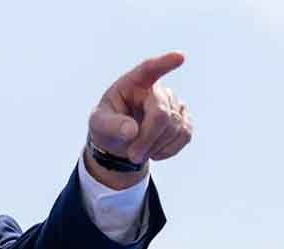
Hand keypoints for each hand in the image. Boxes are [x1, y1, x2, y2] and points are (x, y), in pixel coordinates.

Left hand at [88, 52, 193, 166]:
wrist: (119, 141)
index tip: (179, 57)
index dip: (164, 64)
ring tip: (137, 152)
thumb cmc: (107, 125)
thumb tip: (132, 131)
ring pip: (175, 127)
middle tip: (132, 156)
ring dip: (155, 147)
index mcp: (133, 82)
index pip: (150, 69)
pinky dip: (168, 150)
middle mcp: (157, 89)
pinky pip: (185, 135)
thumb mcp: (99, 124)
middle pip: (161, 114)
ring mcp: (173, 103)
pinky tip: (153, 151)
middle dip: (147, 139)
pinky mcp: (184, 118)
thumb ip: (111, 125)